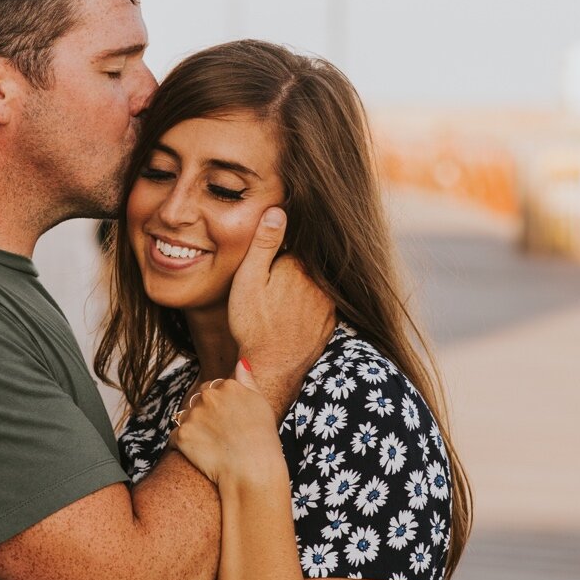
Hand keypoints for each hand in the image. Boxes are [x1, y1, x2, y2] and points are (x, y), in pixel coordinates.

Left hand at [171, 363, 284, 487]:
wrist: (253, 471)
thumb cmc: (262, 439)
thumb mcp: (261, 403)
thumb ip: (247, 381)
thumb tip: (239, 363)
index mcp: (227, 385)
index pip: (214, 388)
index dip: (220, 406)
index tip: (229, 422)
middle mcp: (208, 396)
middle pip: (197, 400)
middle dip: (204, 414)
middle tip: (220, 435)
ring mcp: (193, 415)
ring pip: (185, 417)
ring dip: (193, 428)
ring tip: (210, 446)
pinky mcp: (181, 436)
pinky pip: (175, 437)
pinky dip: (182, 445)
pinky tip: (199, 455)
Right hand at [226, 210, 334, 416]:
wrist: (273, 370)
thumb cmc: (254, 325)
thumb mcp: (249, 280)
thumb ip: (264, 244)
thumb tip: (278, 209)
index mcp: (299, 264)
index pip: (291, 245)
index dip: (275, 253)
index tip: (265, 268)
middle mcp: (320, 280)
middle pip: (304, 264)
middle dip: (289, 270)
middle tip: (269, 293)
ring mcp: (329, 302)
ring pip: (313, 285)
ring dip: (300, 289)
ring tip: (278, 307)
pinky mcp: (330, 322)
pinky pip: (320, 305)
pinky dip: (308, 308)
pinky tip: (290, 319)